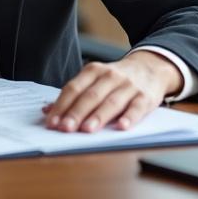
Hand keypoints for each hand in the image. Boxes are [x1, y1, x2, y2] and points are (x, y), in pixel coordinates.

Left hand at [43, 53, 181, 132]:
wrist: (150, 67)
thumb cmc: (116, 79)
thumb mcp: (94, 80)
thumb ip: (73, 95)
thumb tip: (47, 110)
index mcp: (93, 71)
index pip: (73, 88)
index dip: (61, 105)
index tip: (52, 122)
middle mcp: (110, 76)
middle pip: (90, 96)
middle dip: (76, 113)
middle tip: (65, 128)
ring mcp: (128, 86)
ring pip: (111, 102)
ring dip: (98, 117)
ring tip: (87, 130)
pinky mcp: (146, 97)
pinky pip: (136, 107)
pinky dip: (129, 117)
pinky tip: (121, 127)